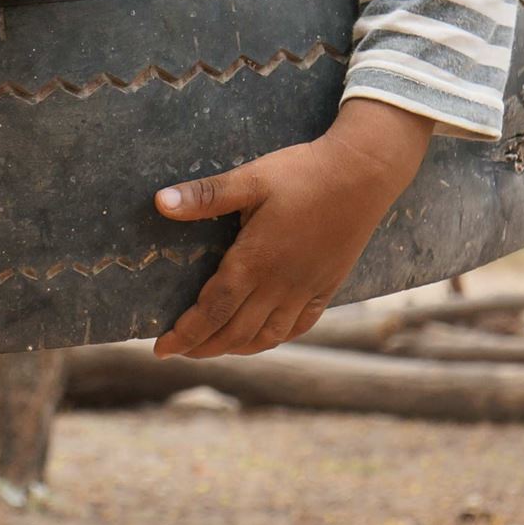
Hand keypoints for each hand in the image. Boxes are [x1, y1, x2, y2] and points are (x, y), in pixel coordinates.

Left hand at [150, 99, 433, 358]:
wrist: (364, 174)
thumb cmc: (303, 173)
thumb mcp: (250, 178)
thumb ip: (206, 195)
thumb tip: (159, 202)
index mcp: (255, 261)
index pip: (211, 310)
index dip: (185, 333)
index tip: (161, 349)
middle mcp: (279, 284)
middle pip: (234, 331)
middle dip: (203, 346)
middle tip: (178, 351)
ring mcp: (305, 289)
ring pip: (266, 336)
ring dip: (235, 347)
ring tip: (213, 348)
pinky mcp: (326, 287)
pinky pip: (298, 327)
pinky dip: (274, 339)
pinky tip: (262, 338)